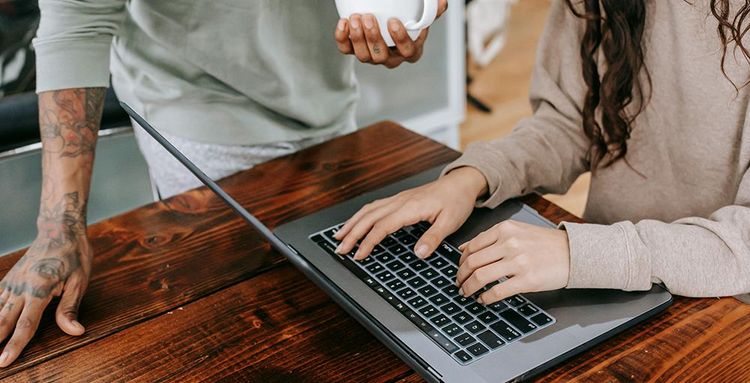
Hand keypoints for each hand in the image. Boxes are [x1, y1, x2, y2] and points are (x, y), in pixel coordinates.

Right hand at [0, 192, 91, 366]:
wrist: (60, 229)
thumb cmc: (74, 255)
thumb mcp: (80, 281)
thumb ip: (70, 308)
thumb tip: (75, 331)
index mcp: (39, 289)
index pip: (25, 324)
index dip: (15, 345)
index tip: (5, 361)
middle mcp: (21, 287)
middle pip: (3, 320)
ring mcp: (12, 282)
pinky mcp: (9, 278)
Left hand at [334, 0, 447, 67]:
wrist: (384, 24)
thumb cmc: (406, 22)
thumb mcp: (420, 17)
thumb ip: (431, 12)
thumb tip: (442, 3)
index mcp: (409, 51)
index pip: (408, 52)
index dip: (400, 39)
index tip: (393, 22)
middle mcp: (390, 58)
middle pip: (381, 56)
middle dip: (373, 38)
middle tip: (368, 17)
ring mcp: (372, 57)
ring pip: (363, 56)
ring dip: (358, 37)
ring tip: (356, 18)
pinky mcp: (355, 51)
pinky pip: (346, 50)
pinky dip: (342, 38)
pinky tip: (343, 22)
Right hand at [334, 166, 487, 259]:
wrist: (460, 183)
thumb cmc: (456, 201)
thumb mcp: (450, 222)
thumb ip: (433, 238)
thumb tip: (419, 253)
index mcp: (410, 208)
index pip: (382, 226)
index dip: (368, 242)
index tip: (359, 255)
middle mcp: (400, 201)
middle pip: (369, 217)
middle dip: (352, 234)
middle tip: (340, 249)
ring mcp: (398, 199)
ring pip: (368, 210)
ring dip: (352, 223)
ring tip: (339, 236)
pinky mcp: (399, 199)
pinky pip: (374, 206)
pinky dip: (361, 215)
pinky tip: (355, 222)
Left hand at [456, 221, 569, 304]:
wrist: (573, 252)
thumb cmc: (545, 243)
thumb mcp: (517, 231)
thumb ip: (490, 238)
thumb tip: (463, 248)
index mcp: (505, 229)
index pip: (472, 246)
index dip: (461, 261)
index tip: (459, 269)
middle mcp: (509, 243)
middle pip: (472, 262)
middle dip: (461, 276)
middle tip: (459, 283)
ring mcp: (518, 262)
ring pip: (480, 277)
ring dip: (469, 288)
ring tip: (466, 293)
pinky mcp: (527, 280)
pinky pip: (497, 291)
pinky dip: (485, 298)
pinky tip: (483, 300)